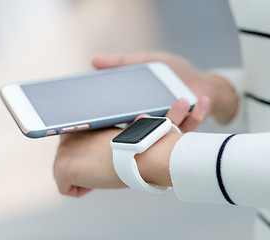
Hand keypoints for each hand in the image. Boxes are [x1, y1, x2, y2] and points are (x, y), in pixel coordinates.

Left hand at [53, 115, 181, 196]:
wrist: (134, 154)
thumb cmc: (128, 149)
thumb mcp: (108, 138)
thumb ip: (94, 142)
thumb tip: (95, 154)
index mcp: (77, 127)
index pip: (71, 150)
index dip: (86, 159)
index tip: (99, 161)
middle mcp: (65, 137)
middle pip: (66, 164)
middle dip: (82, 170)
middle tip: (102, 168)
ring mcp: (61, 152)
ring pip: (63, 177)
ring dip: (81, 179)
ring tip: (100, 172)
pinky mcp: (62, 168)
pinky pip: (65, 189)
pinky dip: (81, 190)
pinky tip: (95, 180)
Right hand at [92, 52, 237, 129]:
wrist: (199, 80)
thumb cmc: (171, 72)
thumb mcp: (146, 61)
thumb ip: (122, 62)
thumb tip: (94, 60)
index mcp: (134, 110)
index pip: (118, 119)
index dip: (112, 120)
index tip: (109, 115)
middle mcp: (150, 122)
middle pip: (141, 130)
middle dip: (142, 125)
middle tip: (142, 115)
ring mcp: (169, 126)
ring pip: (166, 130)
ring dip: (174, 116)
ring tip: (182, 101)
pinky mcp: (188, 125)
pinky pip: (191, 125)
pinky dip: (197, 113)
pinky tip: (200, 100)